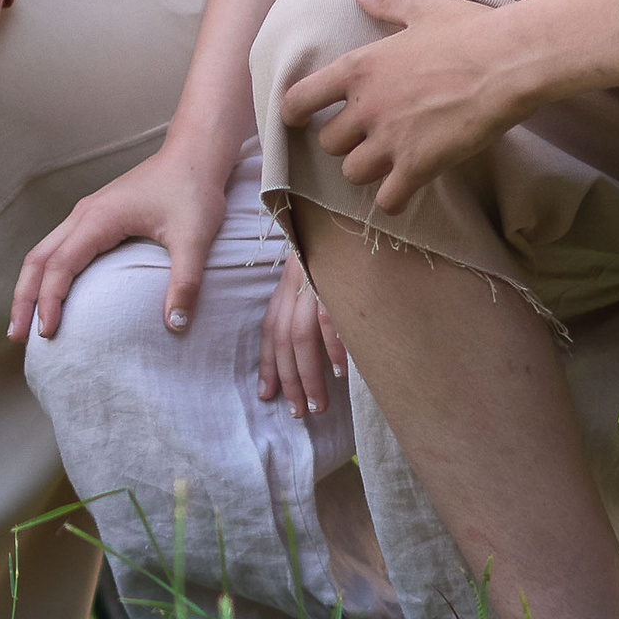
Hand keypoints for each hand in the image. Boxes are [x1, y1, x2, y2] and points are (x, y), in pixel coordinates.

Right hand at [8, 146, 230, 343]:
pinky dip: (46, 274)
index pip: (61, 264)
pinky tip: (51, 294)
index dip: (50, 300)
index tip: (47, 333)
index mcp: (99, 218)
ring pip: (43, 251)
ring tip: (25, 322)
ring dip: (30, 286)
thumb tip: (176, 326)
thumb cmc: (193, 190)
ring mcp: (86, 214)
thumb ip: (185, 282)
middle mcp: (84, 214)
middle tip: (17, 336)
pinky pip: (59, 248)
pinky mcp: (95, 217)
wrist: (194, 154)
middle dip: (23, 298)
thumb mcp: (194, 238)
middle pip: (38, 258)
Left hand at [258, 250, 345, 421]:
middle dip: (288, 380)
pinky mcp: (337, 277)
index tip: (267, 395)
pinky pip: (331, 317)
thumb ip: (311, 304)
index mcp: (288, 285)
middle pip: (284, 339)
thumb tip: (317, 349)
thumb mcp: (317, 273)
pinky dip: (334, 347)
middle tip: (299, 412)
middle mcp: (296, 283)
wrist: (351, 205)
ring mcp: (316, 280)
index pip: (270, 329)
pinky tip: (340, 373)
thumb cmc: (341, 246)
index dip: (267, 364)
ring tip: (318, 404)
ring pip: (303, 335)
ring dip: (308, 374)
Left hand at [279, 0, 527, 216]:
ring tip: (386, 161)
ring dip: (367, 170)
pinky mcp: (420, 165)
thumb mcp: (421, 8)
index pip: (299, 99)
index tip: (298, 119)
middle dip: (344, 143)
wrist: (510, 61)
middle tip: (366, 136)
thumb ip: (384, 2)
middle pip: (328, 144)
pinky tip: (405, 189)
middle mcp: (366, 107)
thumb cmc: (469, 29)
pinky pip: (388, 201)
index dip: (294, 113)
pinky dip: (394, 199)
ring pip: (352, 174)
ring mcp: (391, 139)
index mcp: (358, 68)